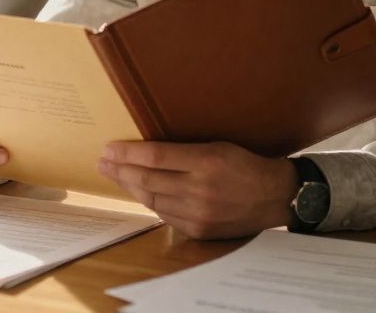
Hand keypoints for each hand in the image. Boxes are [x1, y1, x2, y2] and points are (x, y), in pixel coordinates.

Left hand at [97, 141, 297, 239]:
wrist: (274, 196)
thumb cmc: (244, 164)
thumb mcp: (217, 145)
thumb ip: (184, 149)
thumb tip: (146, 149)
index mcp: (206, 161)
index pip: (155, 157)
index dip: (127, 153)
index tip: (108, 148)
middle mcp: (199, 189)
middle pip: (147, 179)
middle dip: (119, 170)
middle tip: (102, 162)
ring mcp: (198, 213)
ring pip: (151, 199)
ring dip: (130, 186)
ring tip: (115, 175)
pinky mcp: (198, 230)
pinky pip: (164, 215)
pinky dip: (150, 202)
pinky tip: (140, 192)